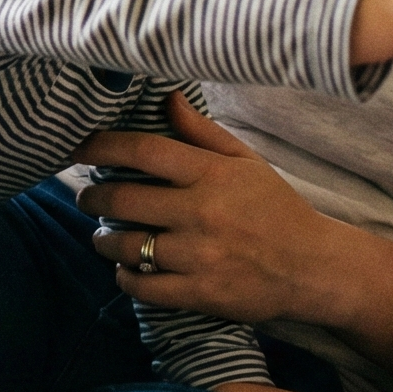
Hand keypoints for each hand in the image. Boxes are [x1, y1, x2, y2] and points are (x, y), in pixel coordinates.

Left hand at [76, 95, 364, 324]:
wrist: (312, 268)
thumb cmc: (276, 209)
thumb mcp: (246, 162)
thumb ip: (202, 132)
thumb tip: (166, 97)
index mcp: (212, 174)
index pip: (143, 151)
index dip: (102, 146)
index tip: (79, 148)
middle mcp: (202, 213)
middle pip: (121, 200)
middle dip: (91, 198)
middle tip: (85, 198)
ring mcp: (198, 256)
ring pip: (125, 247)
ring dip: (103, 241)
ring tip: (104, 235)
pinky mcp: (199, 293)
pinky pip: (142, 287)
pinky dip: (125, 277)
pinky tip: (127, 269)